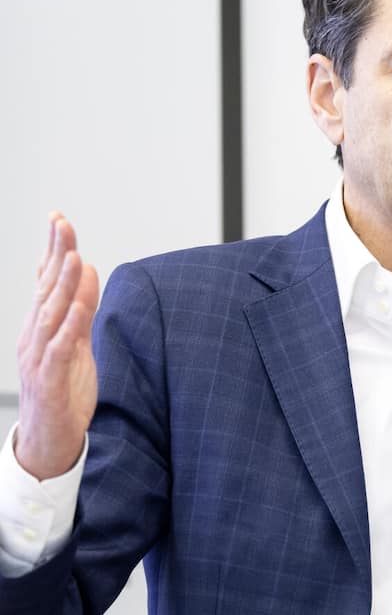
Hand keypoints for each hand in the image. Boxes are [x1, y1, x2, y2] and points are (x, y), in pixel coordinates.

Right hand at [14, 213, 99, 479]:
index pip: (46, 281)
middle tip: (62, 223)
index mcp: (41, 326)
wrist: (48, 442)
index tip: (58, 219)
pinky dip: (68, 326)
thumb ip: (80, 311)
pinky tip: (78, 307)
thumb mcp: (75, 344)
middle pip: (46, 289)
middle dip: (55, 255)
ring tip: (74, 257)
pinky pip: (59, 349)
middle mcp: (35, 337)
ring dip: (63, 285)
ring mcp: (39, 357)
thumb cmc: (62, 391)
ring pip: (51, 314)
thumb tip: (87, 275)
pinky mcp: (48, 380)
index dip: (52, 250)